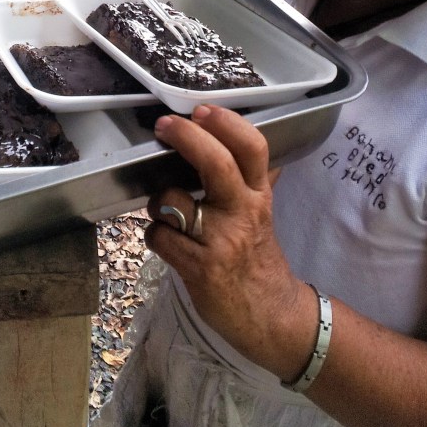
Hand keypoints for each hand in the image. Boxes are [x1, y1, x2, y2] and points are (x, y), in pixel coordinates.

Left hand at [147, 105, 315, 379]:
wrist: (272, 316)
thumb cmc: (259, 257)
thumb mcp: (262, 210)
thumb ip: (249, 177)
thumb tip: (236, 135)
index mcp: (258, 194)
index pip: (253, 148)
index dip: (227, 123)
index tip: (201, 110)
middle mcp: (243, 212)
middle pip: (216, 163)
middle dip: (186, 138)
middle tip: (165, 126)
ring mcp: (221, 241)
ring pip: (173, 201)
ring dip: (157, 201)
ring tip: (164, 210)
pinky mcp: (201, 269)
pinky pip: (160, 238)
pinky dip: (155, 236)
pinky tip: (167, 242)